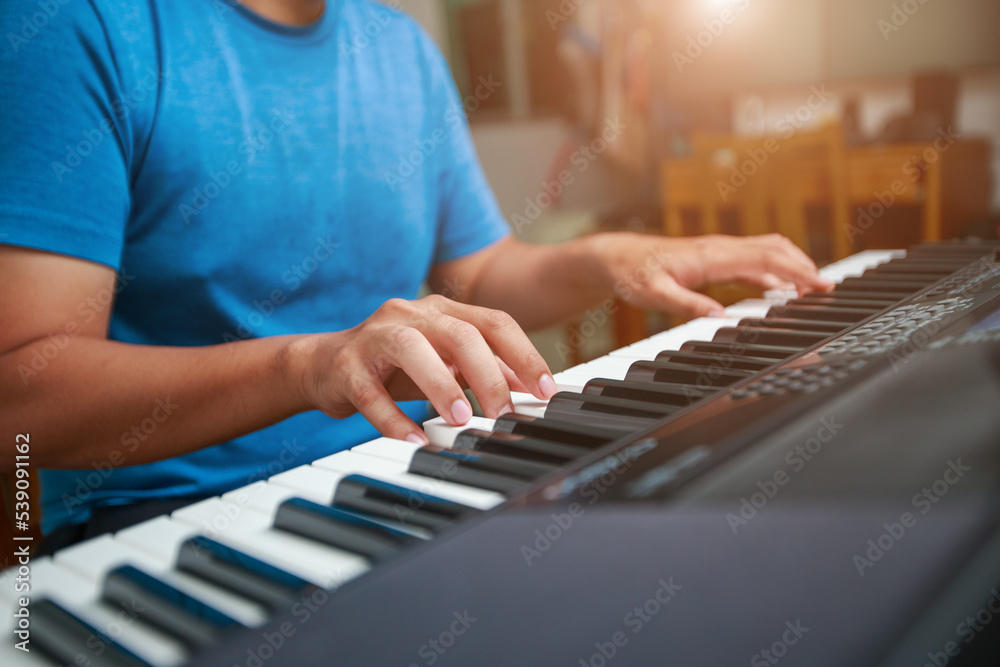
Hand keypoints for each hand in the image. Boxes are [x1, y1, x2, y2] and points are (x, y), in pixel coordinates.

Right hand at [291, 295, 556, 442]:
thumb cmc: (393, 365)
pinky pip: (371, 393)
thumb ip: (483, 368)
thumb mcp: (444, 362)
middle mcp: (410, 314)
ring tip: (462, 419)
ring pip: (413, 350)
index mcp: (441, 310)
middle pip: (459, 334)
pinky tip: (414, 440)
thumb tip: (530, 386)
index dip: (525, 355)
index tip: (545, 390)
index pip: (493, 323)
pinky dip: (394, 420)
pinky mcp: (346, 367)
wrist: (323, 366)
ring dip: (442, 386)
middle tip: (504, 413)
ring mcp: (375, 336)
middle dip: (488, 375)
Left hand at [593, 233, 833, 318]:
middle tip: (827, 289)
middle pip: (775, 249)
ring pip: (767, 250)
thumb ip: (686, 305)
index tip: (820, 284)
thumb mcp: (654, 294)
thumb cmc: (634, 273)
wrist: (618, 257)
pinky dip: (775, 269)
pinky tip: (782, 285)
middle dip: (804, 266)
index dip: (796, 269)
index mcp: (711, 256)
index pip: (766, 257)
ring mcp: (720, 251)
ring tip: (813, 288)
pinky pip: (754, 259)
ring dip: (793, 265)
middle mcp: (720, 248)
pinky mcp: (716, 258)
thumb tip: (720, 318)